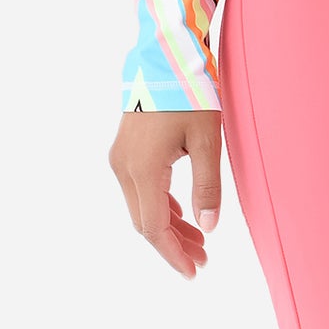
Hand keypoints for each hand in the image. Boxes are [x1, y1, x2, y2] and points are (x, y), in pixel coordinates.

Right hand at [107, 109, 222, 278]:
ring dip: (169, 227)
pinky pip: (140, 190)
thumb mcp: (206, 142)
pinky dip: (161, 207)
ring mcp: (120, 159)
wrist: (164, 55)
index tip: (193, 273)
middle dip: (173, 246)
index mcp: (143, 169)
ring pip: (142, 208)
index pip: (154, 228)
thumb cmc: (190, 94)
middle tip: (203, 260)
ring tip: (200, 243)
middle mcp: (124, 168)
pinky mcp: (125, 151)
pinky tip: (184, 215)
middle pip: (145, 223)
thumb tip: (208, 229)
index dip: (173, 255)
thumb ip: (207, 187)